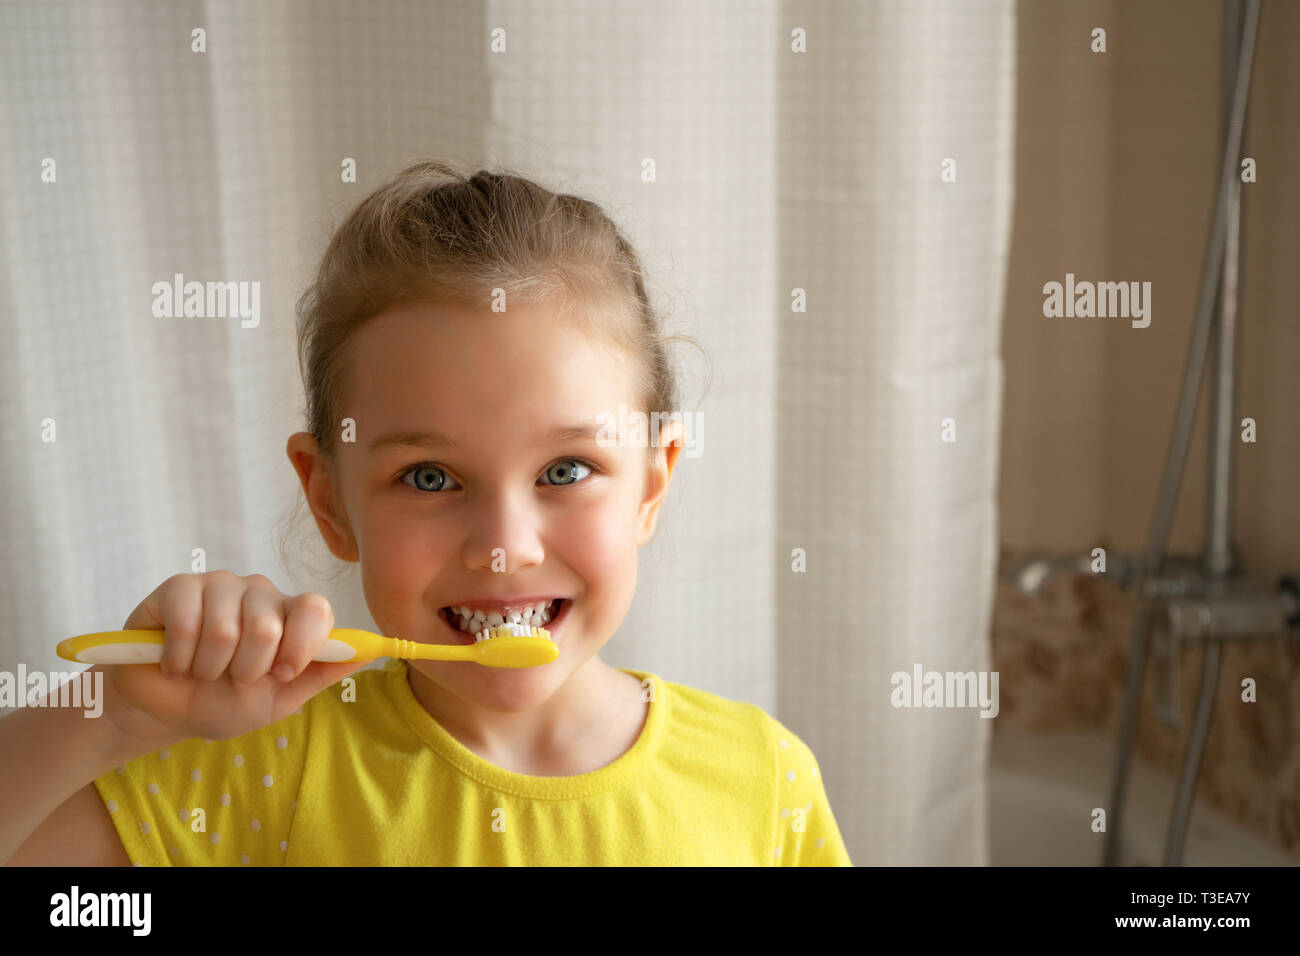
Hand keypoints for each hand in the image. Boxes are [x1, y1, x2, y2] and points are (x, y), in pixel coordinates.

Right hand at [100, 571, 368, 752]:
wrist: (166, 713)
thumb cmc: (224, 703)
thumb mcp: (279, 699)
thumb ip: (321, 673)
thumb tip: (370, 653)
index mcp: (290, 616)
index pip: (315, 609)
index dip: (302, 644)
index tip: (282, 674)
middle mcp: (260, 594)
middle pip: (268, 624)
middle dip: (246, 669)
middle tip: (230, 678)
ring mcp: (219, 586)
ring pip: (225, 628)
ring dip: (209, 667)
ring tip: (201, 672)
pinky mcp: (178, 588)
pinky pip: (186, 620)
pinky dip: (178, 658)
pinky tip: (174, 664)